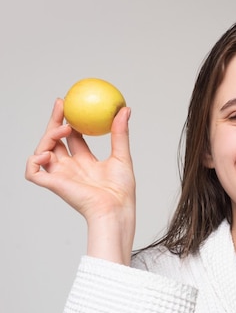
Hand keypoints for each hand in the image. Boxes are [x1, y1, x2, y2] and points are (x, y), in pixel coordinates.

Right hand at [25, 99, 135, 264]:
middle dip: (55, 121)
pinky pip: (32, 171)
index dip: (69, 120)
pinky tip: (47, 152)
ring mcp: (60, 175)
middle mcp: (70, 168)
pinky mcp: (53, 184)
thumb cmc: (121, 189)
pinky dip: (34, 160)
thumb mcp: (122, 156)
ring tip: (64, 129)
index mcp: (85, 162)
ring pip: (42, 150)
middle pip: (55, 140)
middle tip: (61, 104)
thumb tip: (125, 109)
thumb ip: (120, 133)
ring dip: (49, 136)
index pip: (72, 137)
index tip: (71, 103)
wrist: (116, 208)